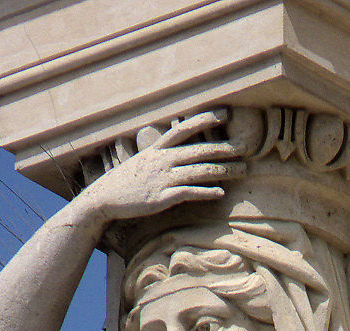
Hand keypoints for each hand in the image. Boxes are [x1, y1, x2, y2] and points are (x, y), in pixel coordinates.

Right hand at [78, 112, 245, 224]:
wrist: (104, 198)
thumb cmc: (126, 181)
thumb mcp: (144, 161)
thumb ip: (162, 155)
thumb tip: (180, 151)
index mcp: (158, 149)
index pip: (184, 128)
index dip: (205, 119)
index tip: (225, 113)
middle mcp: (162, 160)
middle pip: (198, 150)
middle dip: (224, 148)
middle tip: (245, 147)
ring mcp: (163, 179)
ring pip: (198, 171)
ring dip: (223, 171)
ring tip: (242, 170)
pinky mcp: (162, 198)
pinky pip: (188, 193)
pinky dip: (206, 193)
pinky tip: (220, 192)